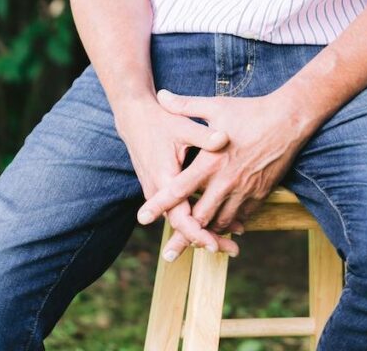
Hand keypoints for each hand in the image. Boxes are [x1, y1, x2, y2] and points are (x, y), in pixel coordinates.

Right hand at [113, 95, 239, 258]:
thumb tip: (224, 138)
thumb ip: (204, 135)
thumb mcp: (182, 126)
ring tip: (231, 241)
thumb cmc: (160, 120)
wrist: (135, 117)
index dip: (197, 232)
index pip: (179, 217)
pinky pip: (179, 210)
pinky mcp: (162, 189)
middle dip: (206, 239)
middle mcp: (158, 191)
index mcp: (163, 179)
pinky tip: (219, 220)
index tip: (215, 244)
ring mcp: (158, 192)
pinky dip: (197, 218)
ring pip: (181, 220)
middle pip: (182, 225)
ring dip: (204, 230)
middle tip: (232, 250)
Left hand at [136, 88, 311, 260]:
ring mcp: (244, 190)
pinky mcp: (260, 194)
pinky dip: (229, 224)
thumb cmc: (250, 112)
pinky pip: (241, 217)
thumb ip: (185, 105)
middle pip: (199, 217)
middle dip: (182, 236)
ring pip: (221, 222)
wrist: (289, 120)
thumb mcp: (215, 107)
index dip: (159, 204)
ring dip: (207, 233)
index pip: (179, 188)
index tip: (142, 217)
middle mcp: (226, 180)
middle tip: (168, 252)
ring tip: (194, 245)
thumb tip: (161, 95)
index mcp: (211, 161)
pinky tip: (222, 228)